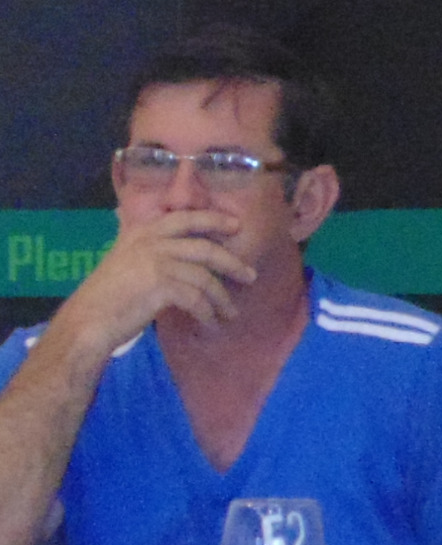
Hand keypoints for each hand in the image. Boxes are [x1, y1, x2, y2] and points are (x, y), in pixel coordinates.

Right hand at [64, 206, 259, 342]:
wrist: (88, 321)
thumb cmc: (108, 297)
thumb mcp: (126, 261)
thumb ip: (151, 251)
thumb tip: (186, 251)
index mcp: (141, 233)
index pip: (184, 218)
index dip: (213, 219)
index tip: (237, 225)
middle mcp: (150, 242)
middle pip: (205, 248)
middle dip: (232, 263)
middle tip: (250, 276)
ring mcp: (156, 262)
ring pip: (205, 278)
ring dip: (222, 299)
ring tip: (231, 313)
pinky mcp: (161, 285)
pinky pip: (197, 300)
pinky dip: (208, 315)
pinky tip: (212, 325)